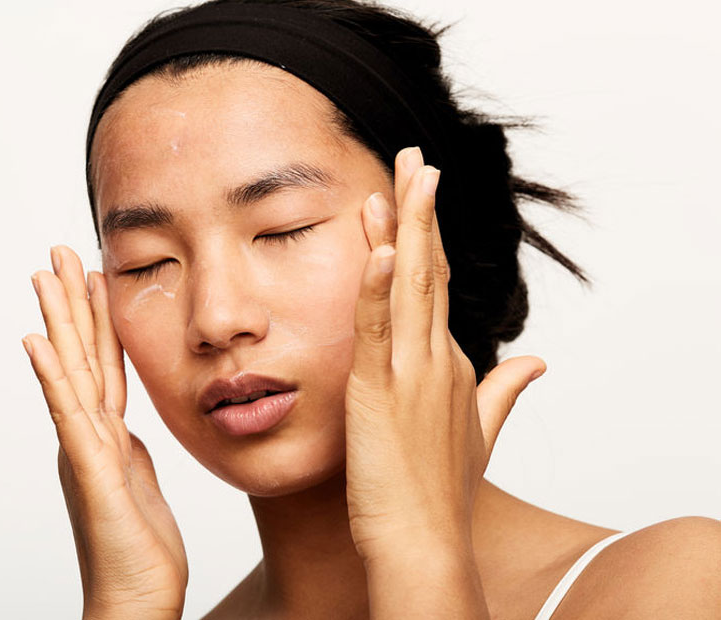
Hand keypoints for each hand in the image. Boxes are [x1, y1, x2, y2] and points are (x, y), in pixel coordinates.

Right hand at [23, 246, 187, 619]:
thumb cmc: (139, 545)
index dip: (98, 318)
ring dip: (58, 323)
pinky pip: (71, 418)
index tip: (94, 274)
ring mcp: (87, 451)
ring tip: (44, 277)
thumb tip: (122, 421)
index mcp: (108, 432)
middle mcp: (91, 434)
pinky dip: (53, 380)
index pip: (103, 362)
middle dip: (71, 302)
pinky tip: (37, 345)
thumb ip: (126, 445)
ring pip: (71, 374)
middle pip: (80, 355)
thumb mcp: (138, 478)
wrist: (136, 599)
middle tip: (58, 253)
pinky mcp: (93, 474)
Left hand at [344, 146, 546, 565]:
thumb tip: (536, 361)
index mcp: (451, 362)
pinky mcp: (384, 390)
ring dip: (406, 228)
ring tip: (405, 176)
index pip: (434, 286)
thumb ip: (505, 389)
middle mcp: (438, 357)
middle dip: (421, 210)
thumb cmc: (440, 490)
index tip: (410, 196)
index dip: (422, 237)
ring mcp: (415, 371)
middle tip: (416, 157)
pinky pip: (381, 329)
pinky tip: (382, 248)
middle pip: (428, 270)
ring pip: (409, 286)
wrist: (424, 542)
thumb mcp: (479, 430)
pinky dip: (381, 287)